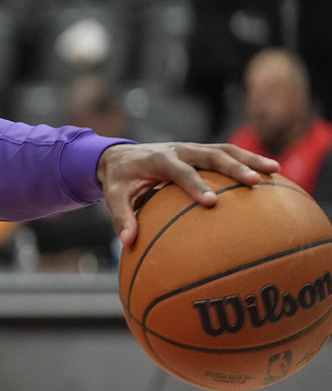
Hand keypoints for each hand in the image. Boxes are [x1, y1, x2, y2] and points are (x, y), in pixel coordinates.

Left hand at [97, 142, 279, 249]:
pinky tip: (271, 174)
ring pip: (225, 149)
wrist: (121, 156)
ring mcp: (192, 148)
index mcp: (158, 159)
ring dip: (250, 159)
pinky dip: (248, 160)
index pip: (179, 170)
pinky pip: (228, 153)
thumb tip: (128, 243)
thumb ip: (121, 217)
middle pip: (210, 154)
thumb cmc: (120, 180)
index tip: (211, 202)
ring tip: (275, 172)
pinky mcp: (201, 151)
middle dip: (233, 167)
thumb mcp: (114, 196)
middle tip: (254, 183)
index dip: (195, 184)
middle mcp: (179, 149)